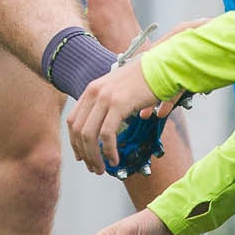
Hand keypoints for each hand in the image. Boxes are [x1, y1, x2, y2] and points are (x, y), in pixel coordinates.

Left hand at [68, 56, 172, 174]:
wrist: (161, 65)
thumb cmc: (147, 78)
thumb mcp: (123, 90)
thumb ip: (118, 106)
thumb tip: (133, 120)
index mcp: (92, 89)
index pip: (73, 120)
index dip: (74, 142)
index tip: (81, 156)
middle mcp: (94, 92)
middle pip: (78, 130)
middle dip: (84, 153)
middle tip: (94, 168)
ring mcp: (104, 97)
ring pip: (89, 135)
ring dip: (94, 156)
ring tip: (102, 168)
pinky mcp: (118, 103)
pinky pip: (107, 134)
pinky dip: (108, 150)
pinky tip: (115, 159)